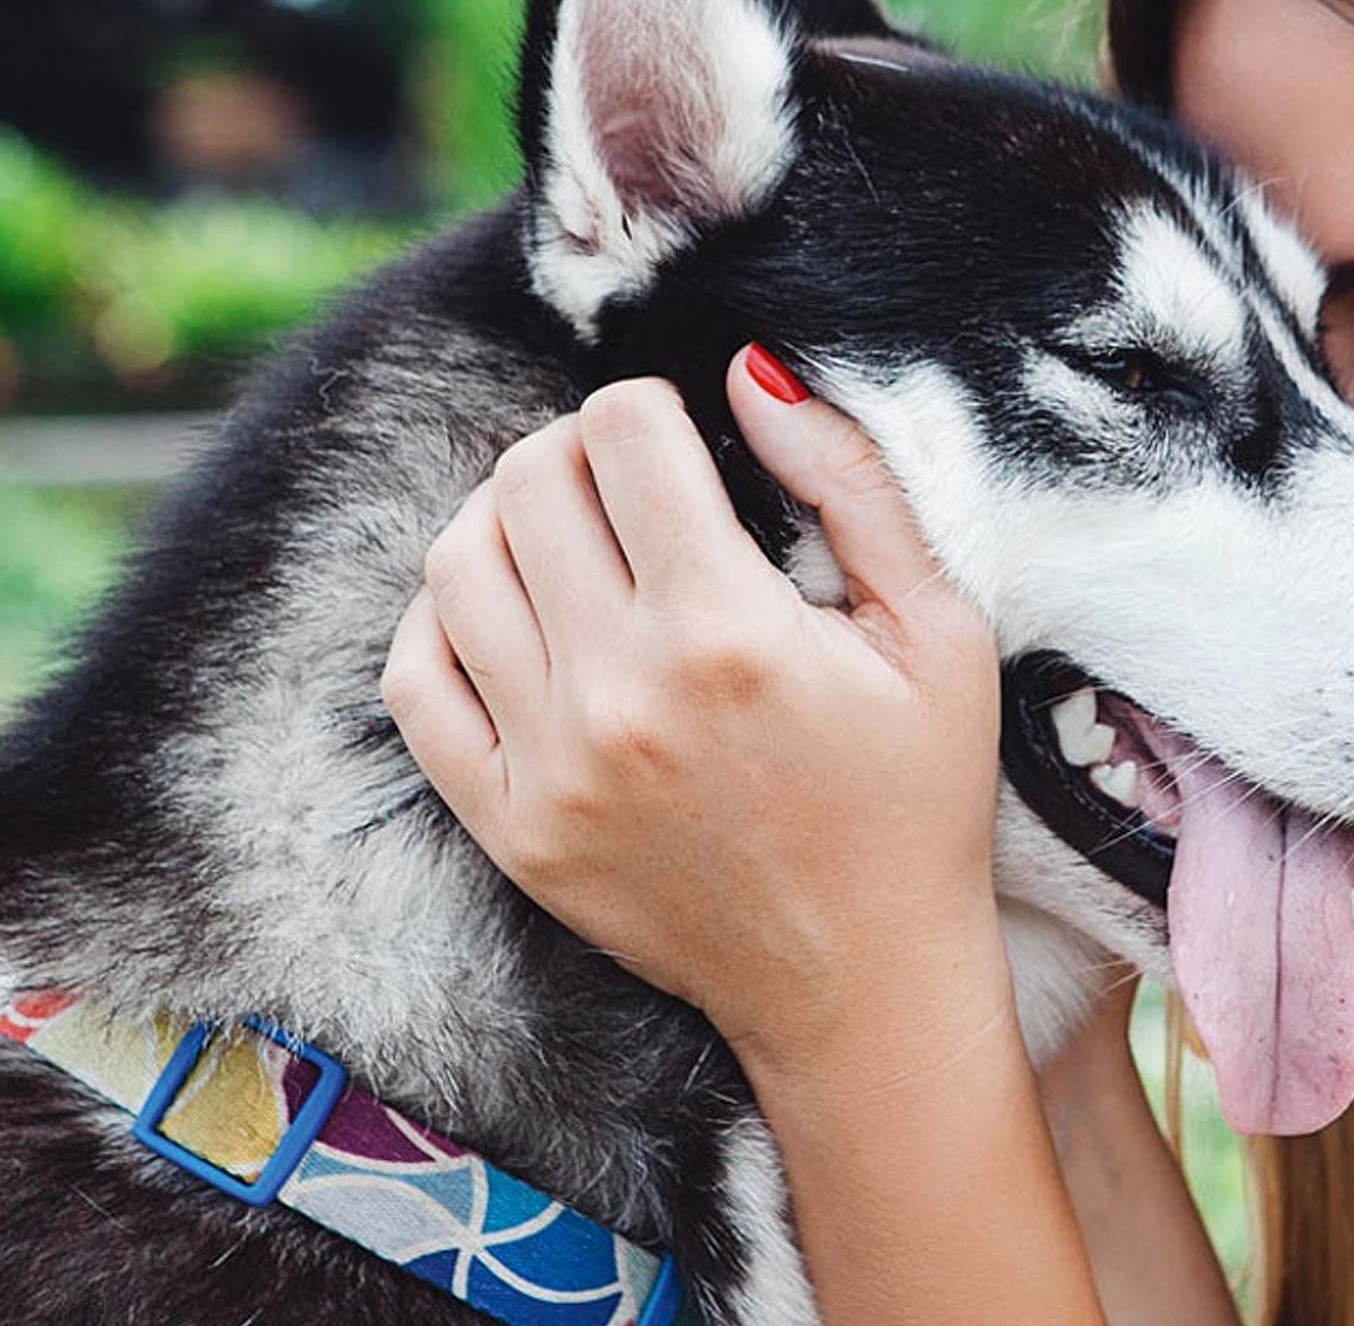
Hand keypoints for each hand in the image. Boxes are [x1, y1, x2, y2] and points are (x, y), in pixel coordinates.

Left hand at [380, 345, 1006, 1084]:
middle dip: (578, 451)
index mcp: (730, 631)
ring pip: (456, 565)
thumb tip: (751, 372)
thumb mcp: (937, 629)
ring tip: (569, 540)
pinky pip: (416, 682)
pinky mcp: (510, 829)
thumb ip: (854, 483)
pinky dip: (441, 622)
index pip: (622, 431)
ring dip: (505, 520)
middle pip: (529, 481)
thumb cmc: (915, 796)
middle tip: (629, 484)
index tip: (685, 441)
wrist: (860, 982)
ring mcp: (550, 768)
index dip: (651, 406)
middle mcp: (621, 695)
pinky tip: (509, 615)